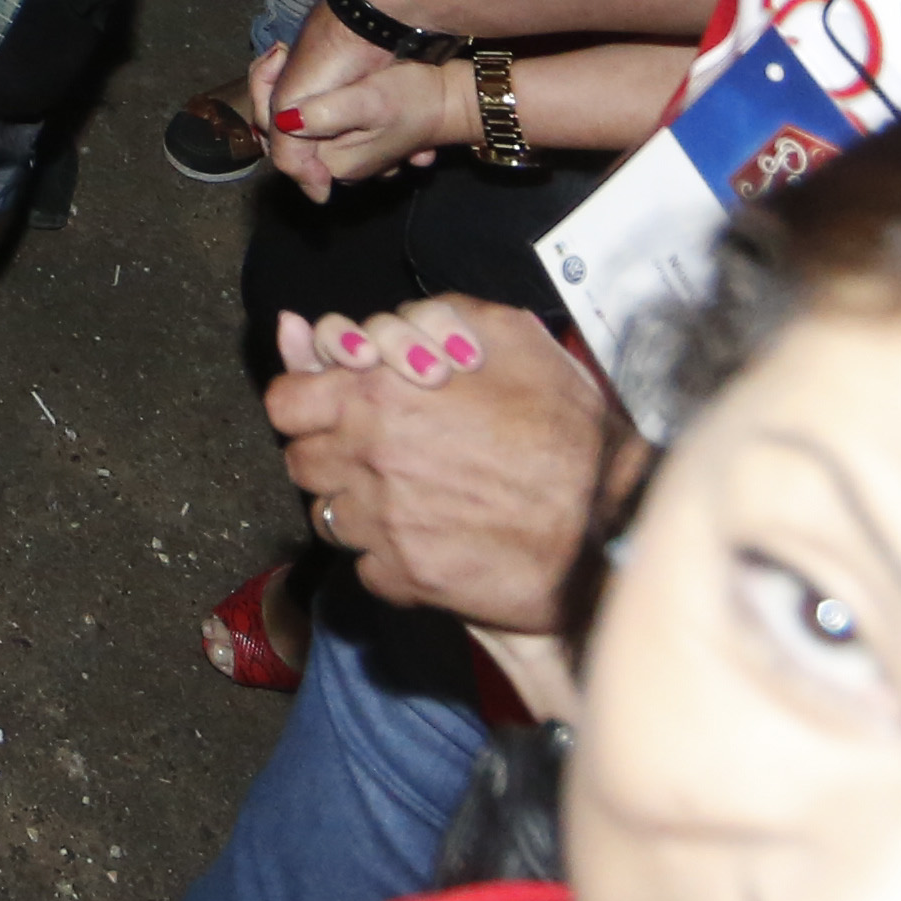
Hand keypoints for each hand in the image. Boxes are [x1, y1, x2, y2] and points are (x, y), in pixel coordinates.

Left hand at [258, 5, 476, 197]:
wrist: (452, 98)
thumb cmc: (415, 97)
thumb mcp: (369, 102)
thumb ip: (325, 115)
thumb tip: (284, 121)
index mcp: (333, 163)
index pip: (279, 141)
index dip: (270, 101)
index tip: (276, 59)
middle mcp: (337, 166)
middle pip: (289, 134)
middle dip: (282, 94)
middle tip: (282, 51)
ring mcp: (347, 155)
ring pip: (303, 127)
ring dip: (298, 94)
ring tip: (294, 55)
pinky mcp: (356, 139)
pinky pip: (321, 123)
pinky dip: (315, 100)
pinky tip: (319, 72)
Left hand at [266, 299, 623, 634]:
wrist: (614, 519)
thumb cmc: (564, 425)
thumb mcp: (504, 338)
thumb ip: (421, 320)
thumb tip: (343, 327)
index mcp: (379, 396)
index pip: (286, 402)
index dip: (306, 400)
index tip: (332, 407)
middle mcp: (368, 461)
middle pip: (301, 461)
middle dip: (330, 452)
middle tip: (375, 452)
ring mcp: (383, 526)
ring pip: (328, 516)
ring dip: (357, 503)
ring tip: (406, 496)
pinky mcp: (407, 579)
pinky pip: (365, 566)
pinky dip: (386, 554)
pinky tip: (427, 537)